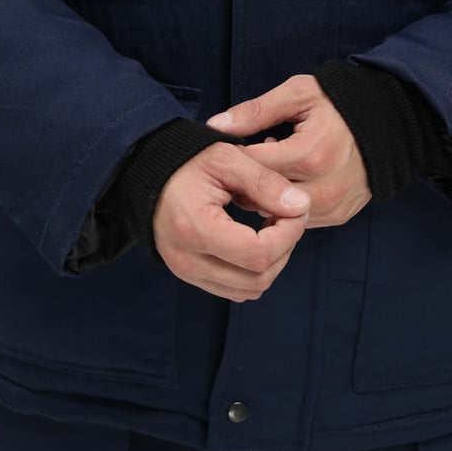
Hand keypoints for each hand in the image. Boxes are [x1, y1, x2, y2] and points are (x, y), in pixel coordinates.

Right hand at [154, 142, 310, 301]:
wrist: (150, 174)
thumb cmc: (188, 162)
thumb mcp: (227, 160)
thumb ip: (265, 183)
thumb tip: (301, 206)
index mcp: (195, 228)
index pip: (258, 254)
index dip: (288, 234)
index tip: (295, 208)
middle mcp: (187, 260)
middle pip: (258, 278)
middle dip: (285, 248)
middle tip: (288, 215)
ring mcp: (186, 273)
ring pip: (251, 290)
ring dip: (273, 262)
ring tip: (272, 226)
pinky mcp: (190, 276)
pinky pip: (237, 290)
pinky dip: (256, 271)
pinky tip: (256, 239)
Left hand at [208, 75, 371, 228]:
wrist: (391, 123)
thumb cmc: (341, 102)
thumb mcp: (298, 94)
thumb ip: (255, 111)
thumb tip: (214, 127)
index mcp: (309, 155)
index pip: (250, 167)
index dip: (235, 155)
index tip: (232, 145)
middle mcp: (321, 188)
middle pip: (259, 197)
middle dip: (249, 178)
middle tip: (254, 155)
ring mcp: (332, 206)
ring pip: (276, 213)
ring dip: (267, 194)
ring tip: (276, 164)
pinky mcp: (339, 216)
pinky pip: (298, 219)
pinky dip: (287, 203)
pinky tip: (292, 177)